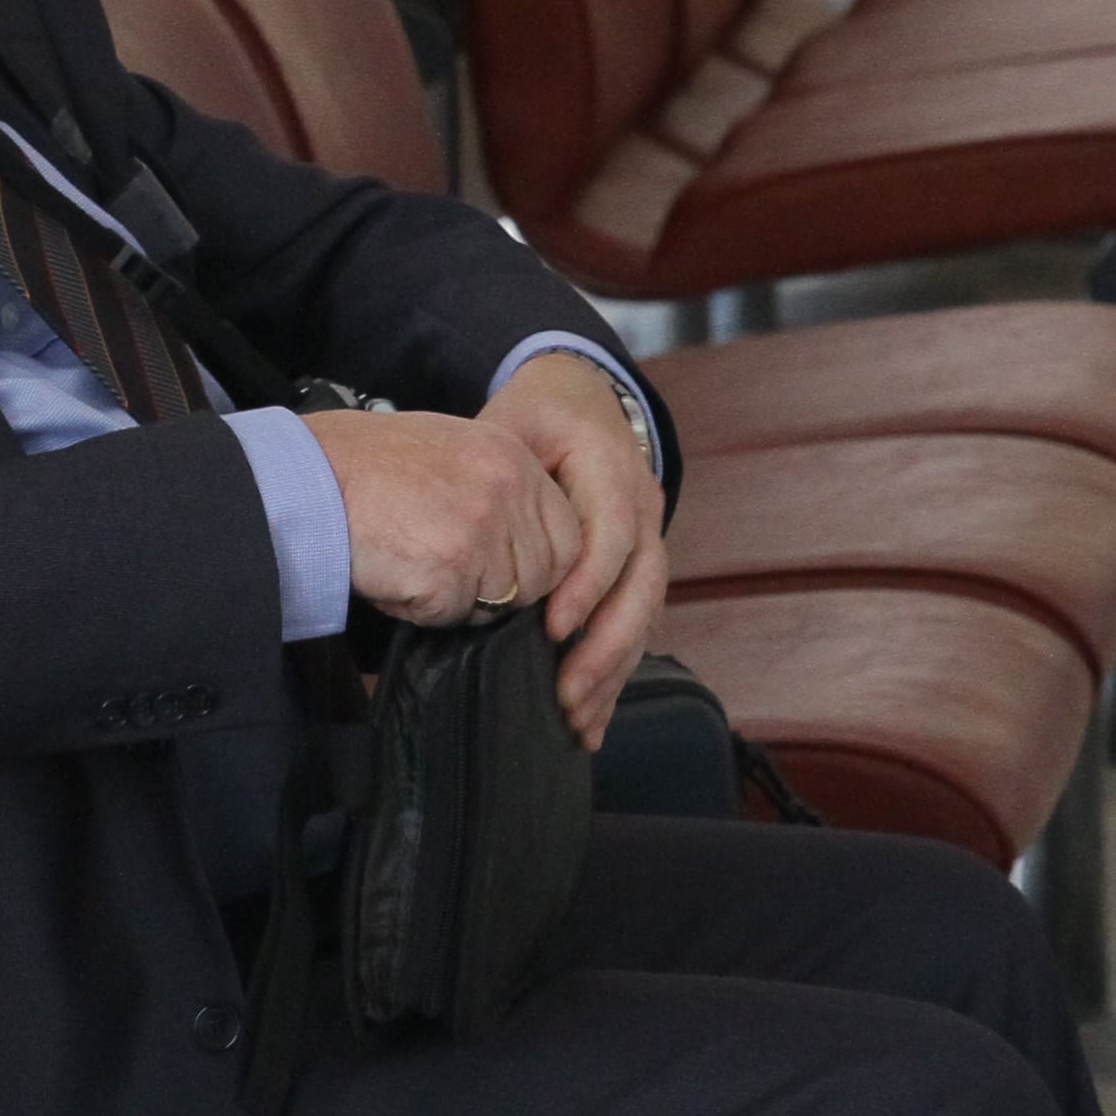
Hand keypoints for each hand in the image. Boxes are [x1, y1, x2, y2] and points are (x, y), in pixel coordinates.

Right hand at [300, 410, 579, 631]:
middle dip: (502, 589)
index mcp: (513, 458)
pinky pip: (454, 614)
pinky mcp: (450, 569)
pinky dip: (422, 608)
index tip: (499, 569)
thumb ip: (499, 489)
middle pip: (542, 575)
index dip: (538, 565)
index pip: (568, 536)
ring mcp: (482, 530)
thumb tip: (525, 544)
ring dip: (460, 600)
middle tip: (447, 569)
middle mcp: (508, 490)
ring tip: (413, 565)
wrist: (310, 475)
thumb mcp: (451, 451)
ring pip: (501, 601)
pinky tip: (394, 575)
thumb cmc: (367, 466)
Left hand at [478, 354, 669, 747]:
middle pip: (642, 585)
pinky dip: (616, 670)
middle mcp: (643, 506)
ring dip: (614, 671)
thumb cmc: (535, 414)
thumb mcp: (511, 425)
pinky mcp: (639, 567)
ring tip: (578, 720)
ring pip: (645, 613)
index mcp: (612, 467)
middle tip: (567, 694)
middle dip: (607, 646)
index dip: (588, 585)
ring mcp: (649, 537)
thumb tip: (467, 540)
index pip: (613, 533)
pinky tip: (593, 715)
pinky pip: (637, 622)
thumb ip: (497, 475)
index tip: (554, 630)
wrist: (580, 395)